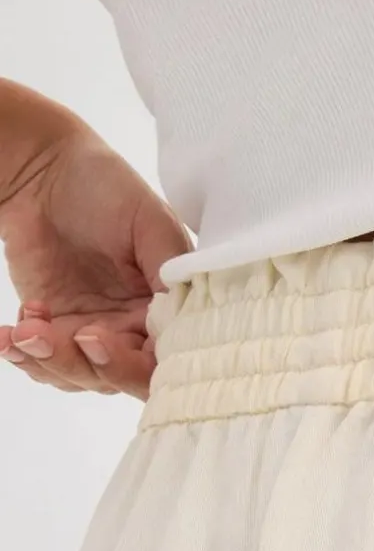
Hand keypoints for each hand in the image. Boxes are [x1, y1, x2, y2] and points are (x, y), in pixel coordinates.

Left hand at [0, 118, 191, 399]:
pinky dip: (25, 356)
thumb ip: (170, 271)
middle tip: (51, 334)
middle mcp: (135, 328)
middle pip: (118, 378)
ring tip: (24, 328)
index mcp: (167, 308)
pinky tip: (13, 330)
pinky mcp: (55, 328)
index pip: (162, 362)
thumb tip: (180, 319)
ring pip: (79, 376)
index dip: (131, 364)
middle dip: (82, 364)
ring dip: (48, 362)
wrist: (43, 172)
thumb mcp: (150, 221)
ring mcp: (94, 331)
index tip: (96, 337)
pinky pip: (44, 364)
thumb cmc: (104, 187)